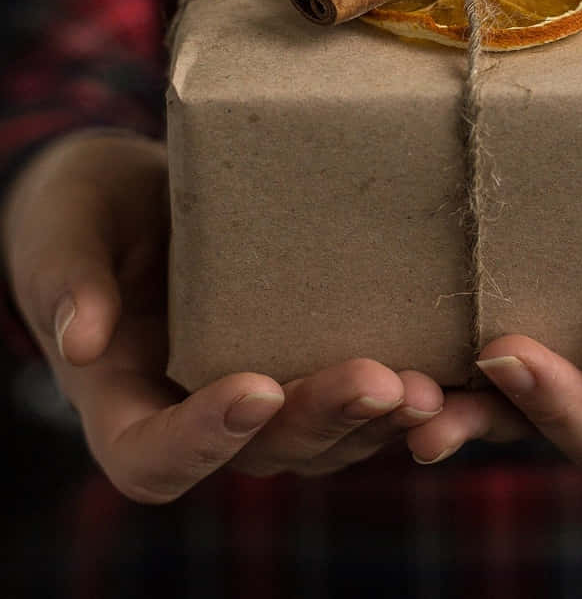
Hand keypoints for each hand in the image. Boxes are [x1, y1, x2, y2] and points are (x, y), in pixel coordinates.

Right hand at [2, 130, 442, 502]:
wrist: (144, 197)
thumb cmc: (89, 212)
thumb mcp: (64, 228)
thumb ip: (66, 279)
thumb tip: (81, 338)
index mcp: (126, 400)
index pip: (154, 457)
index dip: (202, 439)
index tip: (254, 385)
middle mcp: (199, 413)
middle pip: (260, 452)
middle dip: (322, 418)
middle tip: (380, 380)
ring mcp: (259, 392)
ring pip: (320, 438)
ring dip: (375, 420)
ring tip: (426, 385)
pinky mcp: (304, 359)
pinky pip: (353, 399)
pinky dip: (396, 396)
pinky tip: (442, 368)